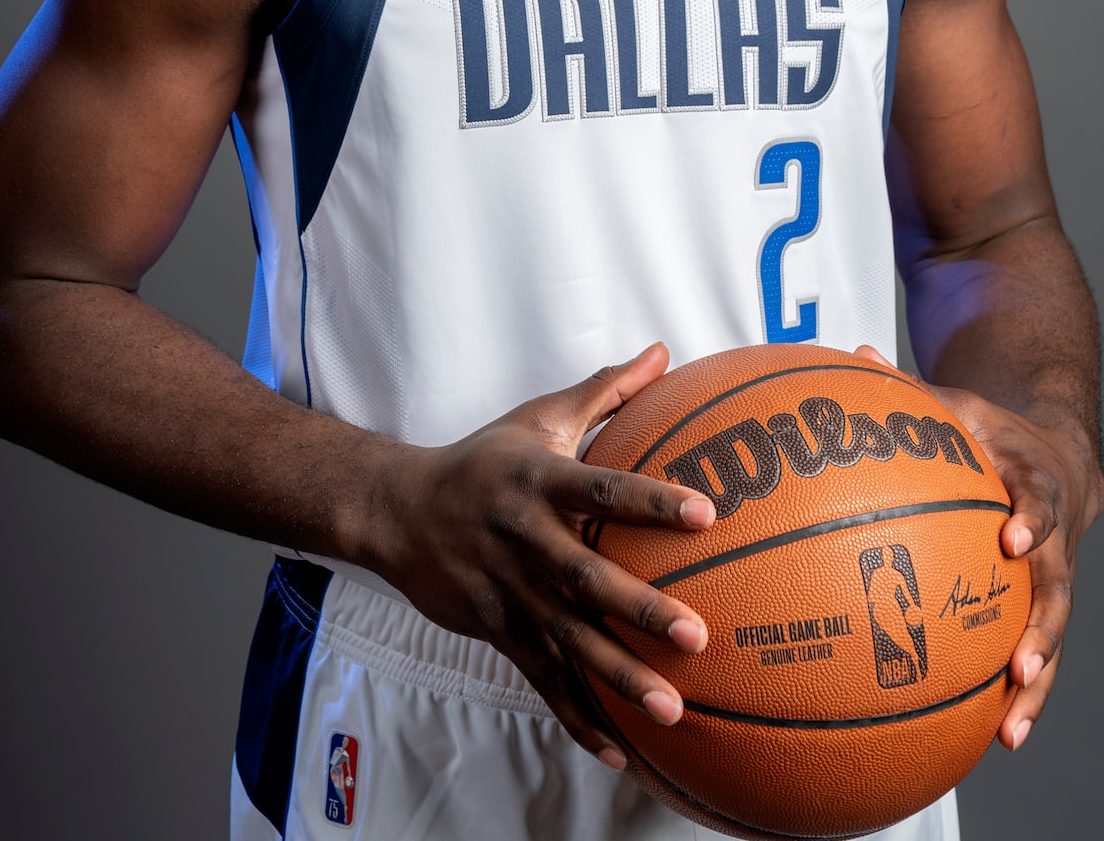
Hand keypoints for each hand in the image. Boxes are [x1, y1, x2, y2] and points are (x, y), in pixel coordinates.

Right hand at [368, 343, 715, 769]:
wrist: (397, 512)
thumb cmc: (485, 460)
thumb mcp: (539, 417)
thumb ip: (606, 390)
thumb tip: (662, 351)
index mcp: (539, 481)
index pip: (605, 488)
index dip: (652, 500)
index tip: (705, 513)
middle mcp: (524, 538)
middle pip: (588, 577)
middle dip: (641, 609)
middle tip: (697, 634)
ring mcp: (508, 591)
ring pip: (568, 641)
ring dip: (619, 678)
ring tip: (673, 708)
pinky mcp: (497, 631)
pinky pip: (542, 681)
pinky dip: (579, 718)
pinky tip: (621, 751)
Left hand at [853, 345, 1103, 751]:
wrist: (1057, 459)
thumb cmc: (991, 433)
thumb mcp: (958, 403)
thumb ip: (910, 390)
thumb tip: (852, 354)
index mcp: (1033, 483)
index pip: (1039, 497)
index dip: (1031, 517)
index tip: (1013, 539)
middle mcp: (1053, 539)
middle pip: (1058, 590)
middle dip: (1042, 632)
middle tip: (1019, 666)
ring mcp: (1052, 580)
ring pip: (1053, 639)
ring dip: (1037, 686)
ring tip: (1010, 731)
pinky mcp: (1040, 609)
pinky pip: (1034, 654)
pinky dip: (1019, 696)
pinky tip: (992, 735)